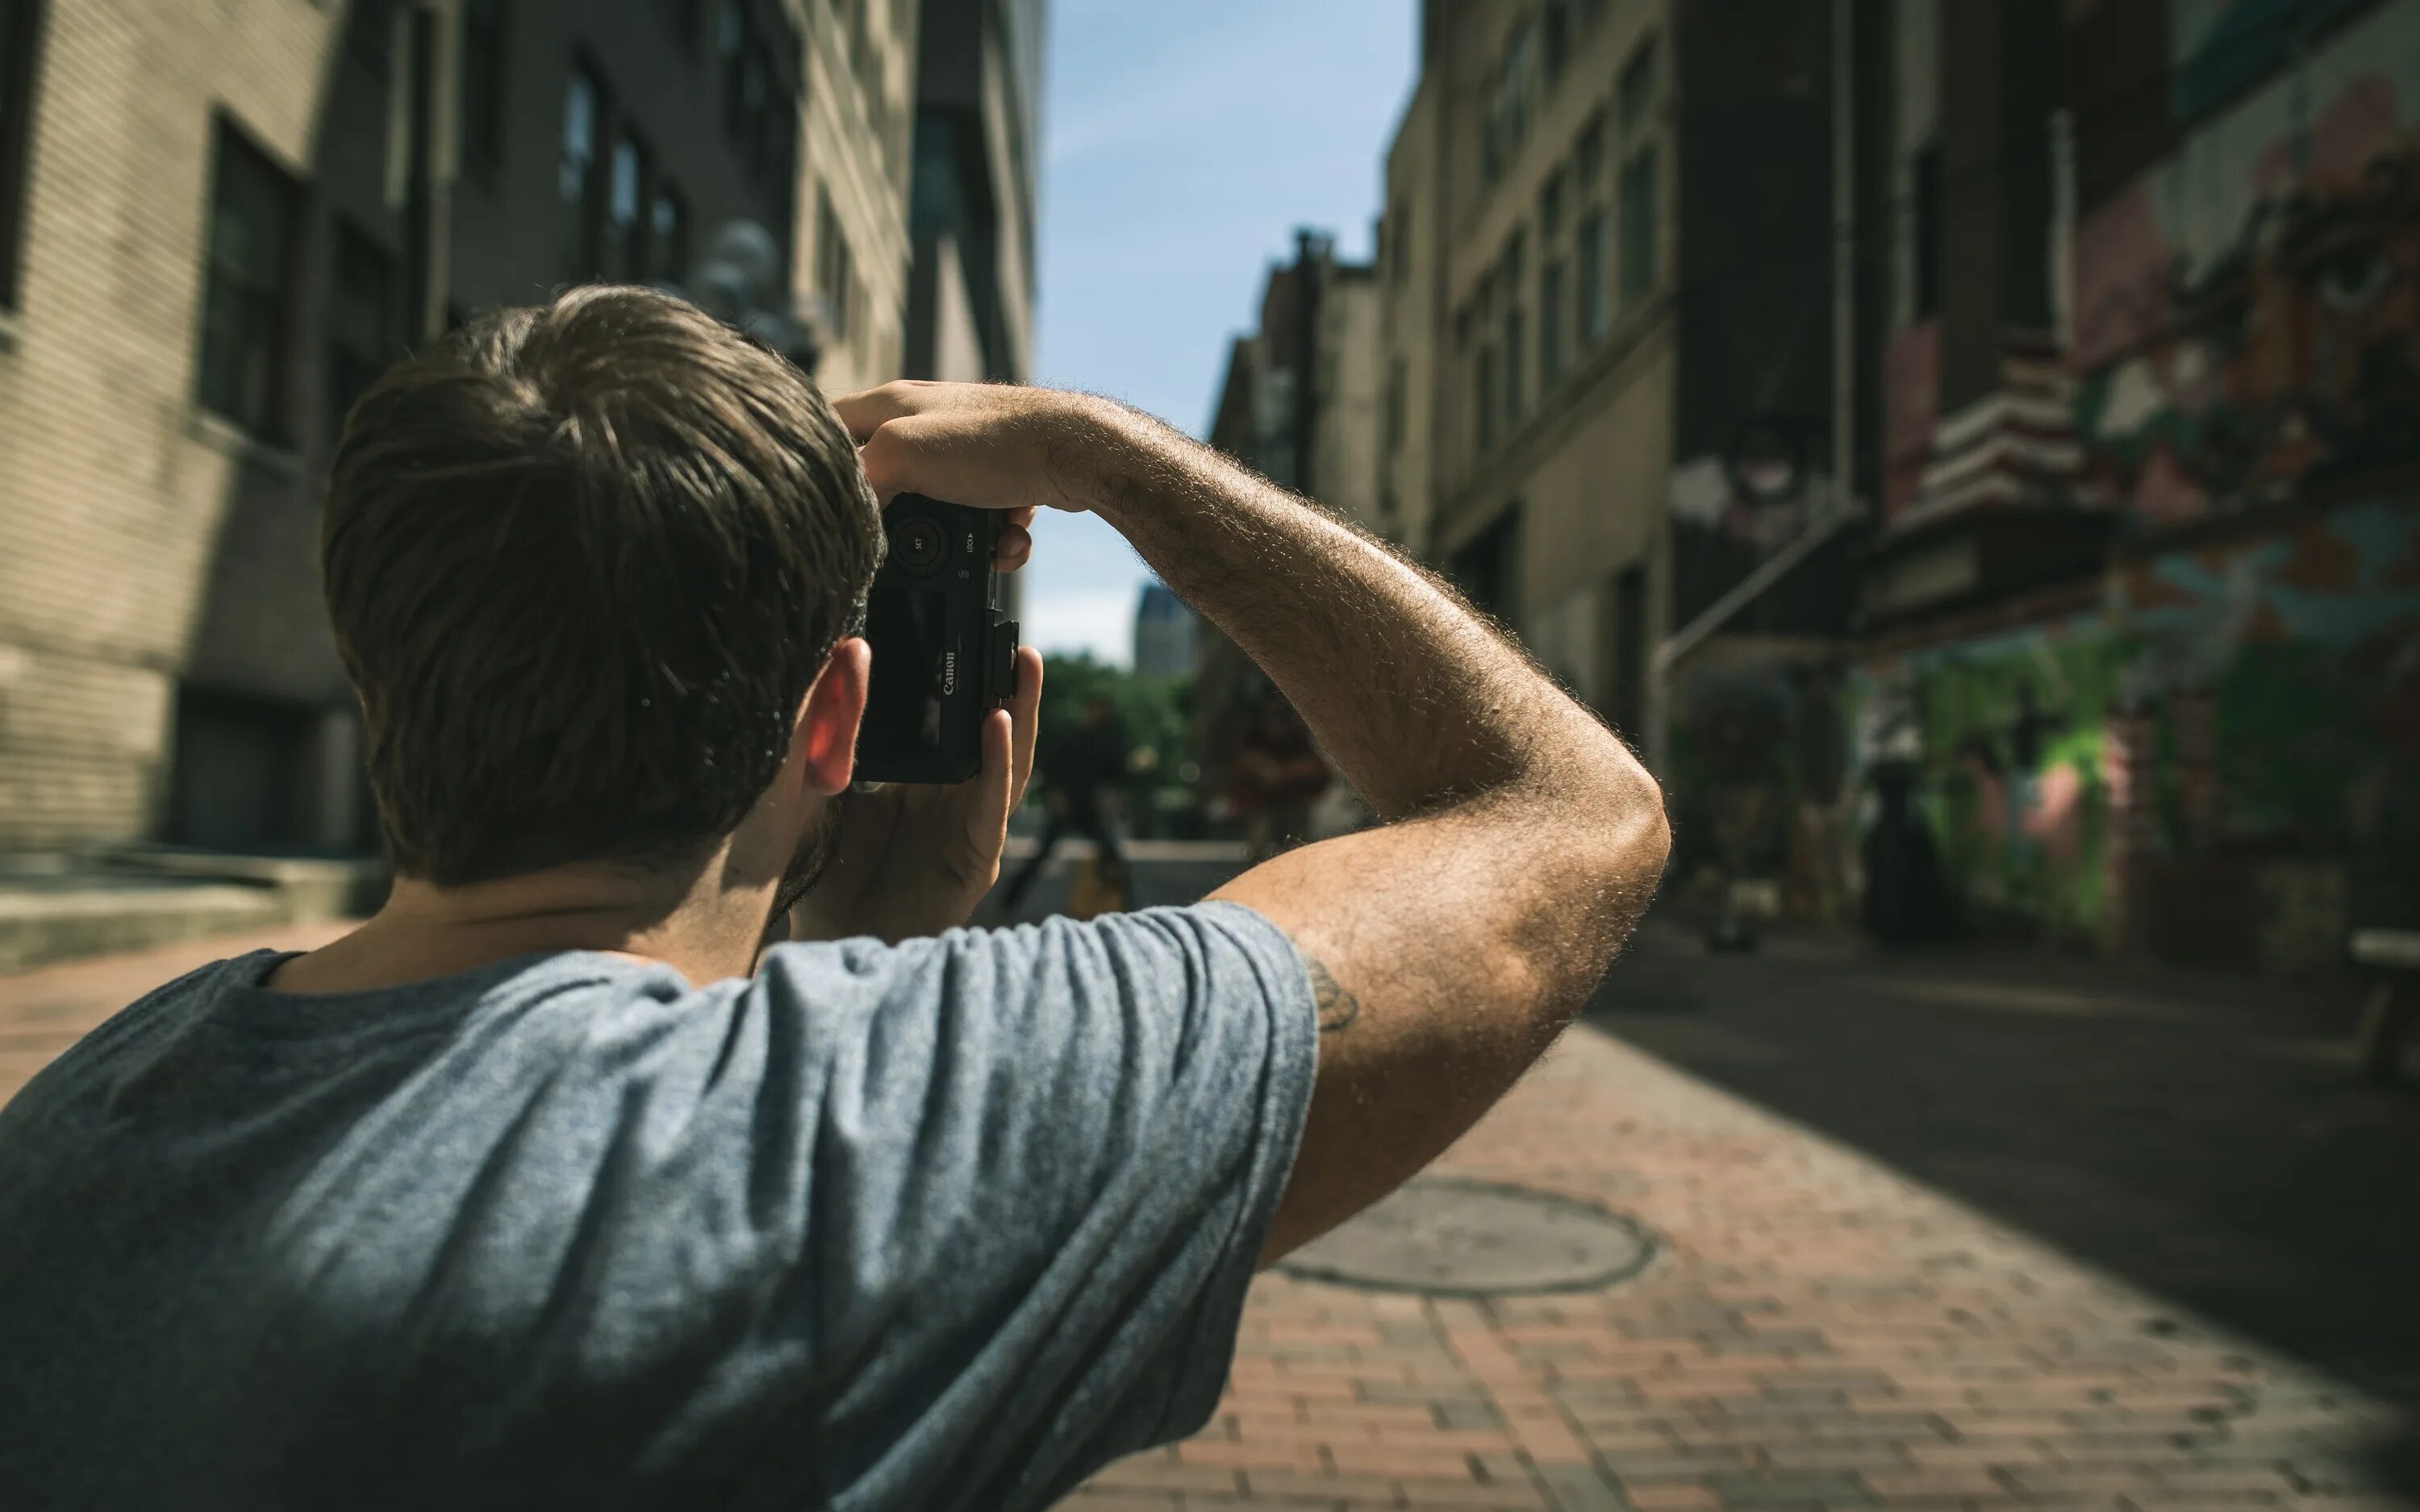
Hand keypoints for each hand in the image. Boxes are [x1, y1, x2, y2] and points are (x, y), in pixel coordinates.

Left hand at [789, 646, 1044, 943]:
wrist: (833, 942)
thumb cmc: (828, 875)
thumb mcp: (827, 791)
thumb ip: (836, 739)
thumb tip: (832, 670)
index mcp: (923, 782)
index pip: (954, 724)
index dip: (968, 684)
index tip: (968, 634)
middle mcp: (954, 801)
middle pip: (993, 734)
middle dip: (1008, 686)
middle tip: (1013, 636)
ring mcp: (971, 828)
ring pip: (1008, 761)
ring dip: (1020, 712)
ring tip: (1023, 665)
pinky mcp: (976, 858)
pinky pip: (993, 805)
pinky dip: (998, 764)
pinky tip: (1000, 725)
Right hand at [833, 380, 1139, 516]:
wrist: (1076, 455)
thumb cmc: (993, 441)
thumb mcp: (905, 452)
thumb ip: (863, 477)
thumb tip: (851, 511)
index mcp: (891, 404)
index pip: (829, 427)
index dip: (820, 464)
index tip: (824, 504)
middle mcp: (925, 422)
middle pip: (886, 480)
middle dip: (904, 521)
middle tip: (915, 542)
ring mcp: (964, 450)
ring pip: (939, 509)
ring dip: (959, 539)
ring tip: (983, 543)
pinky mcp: (999, 476)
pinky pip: (982, 518)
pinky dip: (994, 537)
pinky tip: (1009, 540)